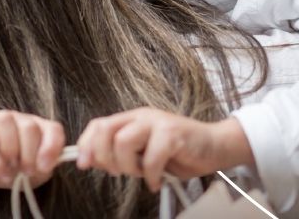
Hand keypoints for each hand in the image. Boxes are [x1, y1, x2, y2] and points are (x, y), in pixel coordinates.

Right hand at [0, 110, 65, 188]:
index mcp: (40, 128)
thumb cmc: (16, 170)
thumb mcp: (36, 172)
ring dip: (11, 152)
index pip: (53, 129)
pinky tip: (1, 174)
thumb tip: (43, 165)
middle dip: (30, 154)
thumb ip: (44, 167)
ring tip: (11, 170)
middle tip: (27, 172)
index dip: (51, 148)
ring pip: (6, 123)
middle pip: (29, 127)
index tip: (45, 168)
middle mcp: (20, 120)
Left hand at [75, 108, 253, 191]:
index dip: (86, 144)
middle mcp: (141, 117)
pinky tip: (156, 181)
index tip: (84, 164)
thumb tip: (90, 160)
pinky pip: (151, 157)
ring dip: (128, 166)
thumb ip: (118, 154)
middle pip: (105, 130)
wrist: (215, 146)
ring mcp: (157, 123)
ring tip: (142, 174)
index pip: (98, 125)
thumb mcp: (142, 154)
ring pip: (123, 142)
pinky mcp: (174, 134)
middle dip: (105, 157)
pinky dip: (151, 175)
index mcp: (131, 119)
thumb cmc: (178, 153)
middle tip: (119, 172)